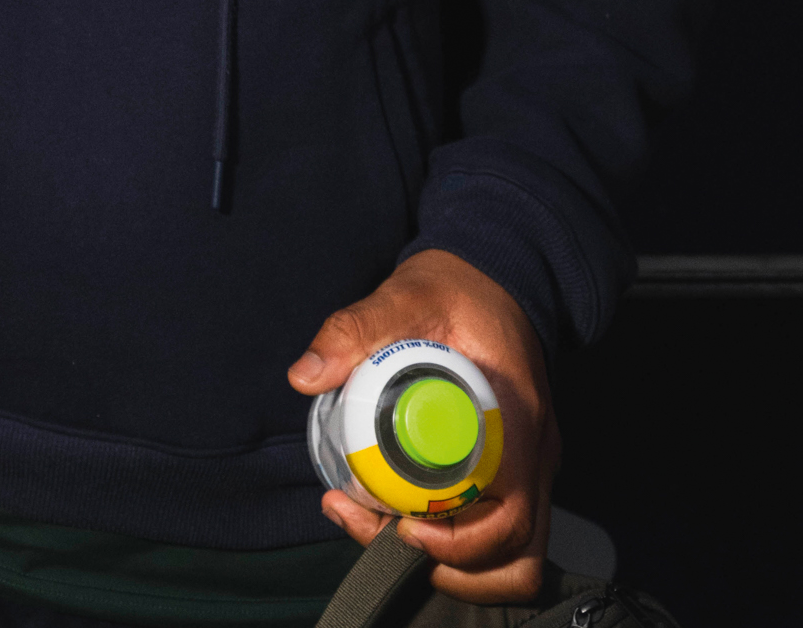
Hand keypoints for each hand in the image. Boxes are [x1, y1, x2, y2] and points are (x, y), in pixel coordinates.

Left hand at [287, 250, 558, 604]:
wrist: (497, 274)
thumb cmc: (457, 290)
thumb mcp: (404, 296)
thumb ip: (354, 329)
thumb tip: (305, 375)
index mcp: (518, 422)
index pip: (510, 516)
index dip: (458, 541)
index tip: (402, 528)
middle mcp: (534, 456)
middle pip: (513, 554)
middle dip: (446, 562)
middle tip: (378, 529)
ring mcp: (530, 469)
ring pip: (515, 558)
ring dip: (457, 566)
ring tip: (387, 533)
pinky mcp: (515, 473)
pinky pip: (500, 534)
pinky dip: (459, 547)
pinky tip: (403, 518)